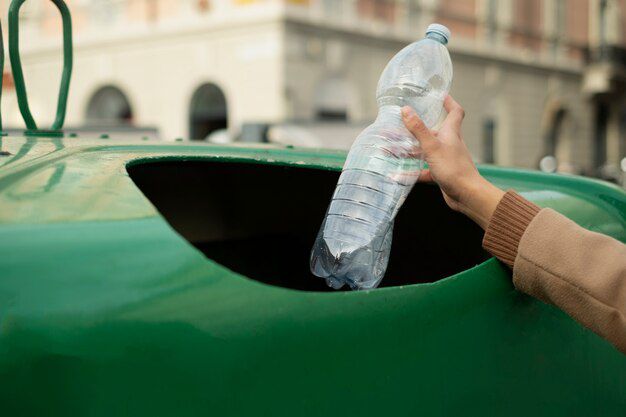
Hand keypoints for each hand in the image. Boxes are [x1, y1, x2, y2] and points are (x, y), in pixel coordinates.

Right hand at [401, 95, 504, 229]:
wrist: (467, 195)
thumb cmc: (454, 169)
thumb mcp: (432, 147)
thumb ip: (418, 129)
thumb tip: (406, 110)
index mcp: (451, 133)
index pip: (455, 112)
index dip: (449, 102)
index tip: (440, 95)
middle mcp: (449, 144)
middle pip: (434, 131)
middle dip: (418, 128)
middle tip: (402, 125)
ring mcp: (446, 159)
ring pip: (426, 151)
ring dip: (412, 150)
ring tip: (394, 149)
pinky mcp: (442, 174)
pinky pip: (424, 170)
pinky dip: (412, 171)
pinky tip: (399, 174)